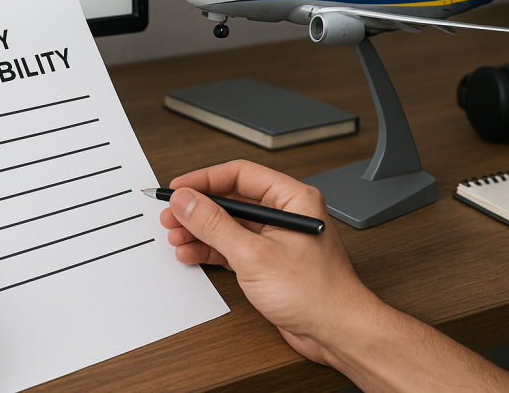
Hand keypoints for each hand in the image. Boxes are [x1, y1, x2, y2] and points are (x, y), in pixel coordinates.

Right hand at [160, 160, 380, 365]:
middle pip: (231, 200)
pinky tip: (191, 253)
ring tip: (176, 236)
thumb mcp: (255, 255)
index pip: (240, 175)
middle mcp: (285, 214)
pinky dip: (210, 250)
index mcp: (292, 199)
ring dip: (200, 231)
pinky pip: (232, 247)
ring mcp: (276, 239)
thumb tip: (187, 201)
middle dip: (198, 209)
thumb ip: (215, 225)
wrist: (336, 333)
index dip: (205, 180)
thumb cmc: (318, 293)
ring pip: (228, 225)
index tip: (178, 188)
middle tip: (171, 215)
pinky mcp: (268, 262)